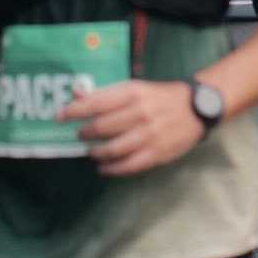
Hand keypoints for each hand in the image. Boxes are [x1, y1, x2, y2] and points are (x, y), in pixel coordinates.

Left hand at [59, 76, 209, 177]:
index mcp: (133, 93)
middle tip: (80, 135)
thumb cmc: (161, 97)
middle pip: (101, 127)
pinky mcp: (156, 153)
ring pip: (112, 149)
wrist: (198, 108)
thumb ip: (106, 93)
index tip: (59, 116)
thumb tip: (76, 94)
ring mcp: (148, 135)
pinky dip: (111, 169)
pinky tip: (103, 168)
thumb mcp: (136, 88)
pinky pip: (128, 166)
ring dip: (96, 152)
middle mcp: (139, 113)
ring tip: (91, 152)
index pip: (96, 102)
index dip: (74, 111)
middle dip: (84, 133)